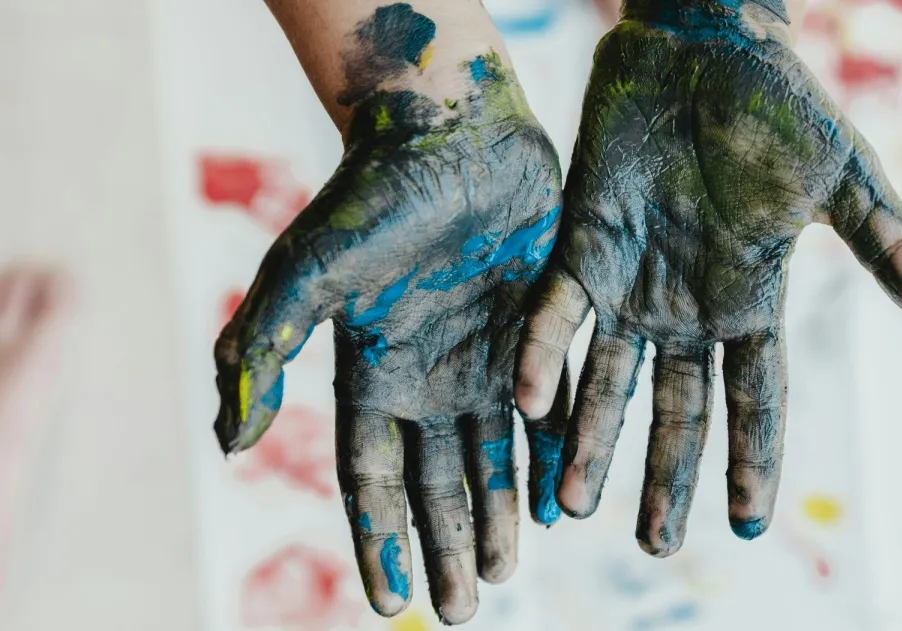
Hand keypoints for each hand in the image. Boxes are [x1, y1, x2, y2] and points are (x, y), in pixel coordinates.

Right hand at [214, 50, 566, 622]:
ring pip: (495, 453)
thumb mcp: (306, 274)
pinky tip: (564, 500)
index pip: (373, 477)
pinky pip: (550, 406)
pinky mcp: (539, 329)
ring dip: (500, 512)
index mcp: (372, 372)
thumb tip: (226, 444)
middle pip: (438, 479)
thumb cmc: (372, 196)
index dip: (381, 539)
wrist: (449, 129)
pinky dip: (555, 452)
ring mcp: (487, 355)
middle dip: (448, 543)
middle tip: (465, 608)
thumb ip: (262, 351)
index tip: (393, 605)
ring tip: (507, 570)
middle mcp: (431, 374)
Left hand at [515, 0, 901, 556]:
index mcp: (749, 300)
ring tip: (568, 507)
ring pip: (607, 380)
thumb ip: (886, 250)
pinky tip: (529, 402)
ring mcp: (631, 282)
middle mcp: (686, 307)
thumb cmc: (780, 106)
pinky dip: (542, 356)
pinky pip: (554, 314)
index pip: (755, 398)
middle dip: (663, 475)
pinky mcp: (580, 246)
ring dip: (590, 441)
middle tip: (650, 544)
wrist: (704, 42)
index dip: (752, 460)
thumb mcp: (843, 181)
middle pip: (676, 409)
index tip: (747, 525)